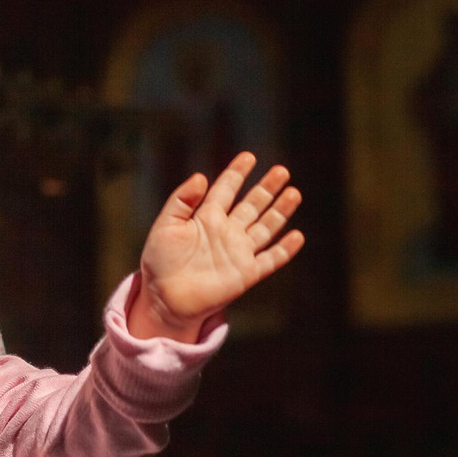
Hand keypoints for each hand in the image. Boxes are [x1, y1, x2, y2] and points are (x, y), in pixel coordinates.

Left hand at [129, 153, 304, 342]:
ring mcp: (239, 252)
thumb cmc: (160, 262)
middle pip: (252, 204)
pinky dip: (285, 249)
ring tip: (294, 193)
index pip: (226, 189)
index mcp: (207, 217)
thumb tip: (200, 176)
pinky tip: (297, 236)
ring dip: (280, 211)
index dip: (237, 173)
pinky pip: (270, 259)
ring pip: (266, 227)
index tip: (249, 157)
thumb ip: (182, 200)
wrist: (164, 299)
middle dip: (267, 188)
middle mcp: (227, 231)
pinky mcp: (246, 274)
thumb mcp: (165, 226)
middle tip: (282, 170)